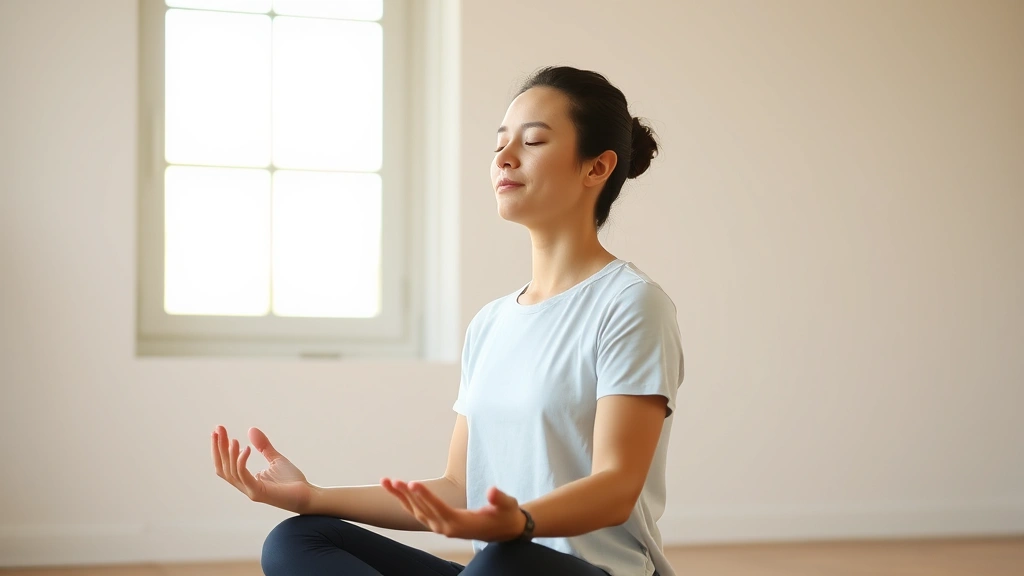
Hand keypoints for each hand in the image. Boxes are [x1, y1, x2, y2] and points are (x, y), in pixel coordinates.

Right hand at [211, 425, 314, 513]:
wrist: (308, 495)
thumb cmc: (292, 481)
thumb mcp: (275, 459)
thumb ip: (263, 446)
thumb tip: (251, 429)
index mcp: (246, 480)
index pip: (225, 465)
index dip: (218, 449)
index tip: (217, 430)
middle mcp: (245, 486)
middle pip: (223, 467)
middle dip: (219, 448)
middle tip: (218, 429)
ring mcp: (250, 491)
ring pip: (231, 472)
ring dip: (229, 454)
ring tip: (232, 439)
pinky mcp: (258, 492)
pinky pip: (244, 476)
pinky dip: (241, 462)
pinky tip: (246, 448)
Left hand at [381, 478, 524, 541]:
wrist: (505, 530)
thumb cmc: (505, 514)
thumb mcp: (507, 504)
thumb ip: (499, 498)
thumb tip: (493, 491)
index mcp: (460, 523)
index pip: (439, 508)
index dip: (425, 496)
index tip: (413, 483)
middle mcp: (447, 528)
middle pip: (422, 509)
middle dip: (406, 494)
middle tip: (392, 480)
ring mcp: (441, 527)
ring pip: (416, 511)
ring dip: (400, 497)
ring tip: (386, 482)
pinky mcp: (439, 524)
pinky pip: (418, 513)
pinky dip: (405, 501)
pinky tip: (396, 491)